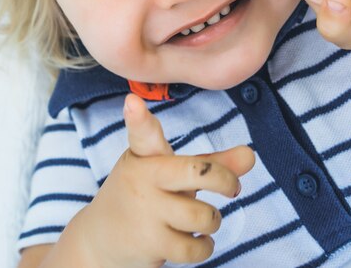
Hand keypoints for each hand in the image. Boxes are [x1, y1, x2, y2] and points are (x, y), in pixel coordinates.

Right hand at [79, 94, 254, 267]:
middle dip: (224, 180)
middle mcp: (143, 178)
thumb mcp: (170, 172)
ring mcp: (145, 211)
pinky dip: (204, 246)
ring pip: (204, 216)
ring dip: (212, 221)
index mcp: (145, 154)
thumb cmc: (146, 195)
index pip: (143, 133)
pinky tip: (195, 240)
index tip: (132, 102)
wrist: (100, 240)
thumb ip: (210, 163)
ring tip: (202, 219)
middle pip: (198, 172)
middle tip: (233, 187)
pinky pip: (196, 247)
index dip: (139, 117)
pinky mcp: (150, 243)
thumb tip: (251, 155)